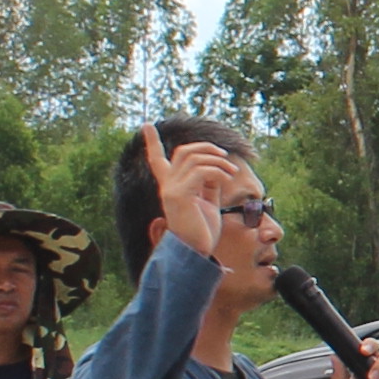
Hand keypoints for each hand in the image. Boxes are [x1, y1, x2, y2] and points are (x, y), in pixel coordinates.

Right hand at [141, 125, 258, 262]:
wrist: (197, 253)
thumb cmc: (203, 231)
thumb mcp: (207, 203)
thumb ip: (209, 185)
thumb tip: (216, 169)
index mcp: (171, 187)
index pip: (156, 160)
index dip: (151, 142)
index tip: (147, 125)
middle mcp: (167, 186)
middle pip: (183, 152)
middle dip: (205, 147)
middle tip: (225, 155)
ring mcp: (171, 190)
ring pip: (193, 158)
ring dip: (217, 160)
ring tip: (232, 171)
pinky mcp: (180, 196)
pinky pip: (200, 171)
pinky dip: (217, 170)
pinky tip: (228, 178)